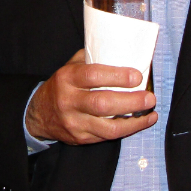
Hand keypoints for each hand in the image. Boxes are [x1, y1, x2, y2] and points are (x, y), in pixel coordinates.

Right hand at [25, 49, 157, 144]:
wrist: (39, 113)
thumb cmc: (63, 85)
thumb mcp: (71, 66)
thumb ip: (93, 59)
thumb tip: (124, 52)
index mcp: (67, 78)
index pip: (93, 76)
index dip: (117, 76)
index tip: (137, 76)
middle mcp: (69, 101)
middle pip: (102, 104)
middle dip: (131, 102)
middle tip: (149, 98)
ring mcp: (74, 122)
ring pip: (107, 127)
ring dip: (134, 122)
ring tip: (150, 113)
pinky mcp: (81, 138)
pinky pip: (107, 136)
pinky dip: (127, 130)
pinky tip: (139, 122)